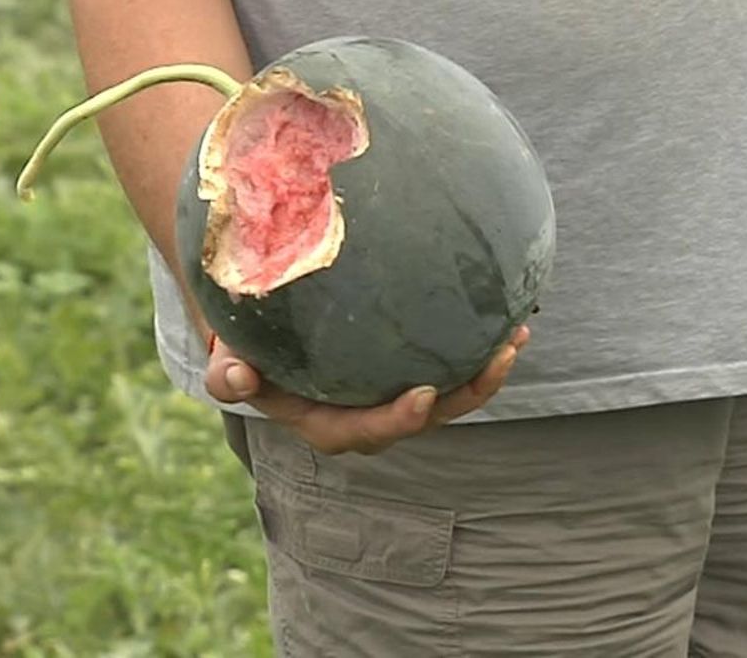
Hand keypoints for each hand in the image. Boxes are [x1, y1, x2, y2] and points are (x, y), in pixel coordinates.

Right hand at [204, 326, 530, 455]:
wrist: (265, 347)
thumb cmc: (246, 355)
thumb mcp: (230, 365)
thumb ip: (230, 376)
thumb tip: (235, 377)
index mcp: (330, 423)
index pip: (367, 431)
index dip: (397, 419)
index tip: (423, 396)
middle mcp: (369, 417)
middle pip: (426, 417)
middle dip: (465, 394)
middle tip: (496, 360)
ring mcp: (394, 396)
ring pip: (449, 394)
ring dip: (485, 372)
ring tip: (516, 336)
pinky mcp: (411, 373)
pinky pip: (451, 367)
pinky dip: (478, 347)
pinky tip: (507, 317)